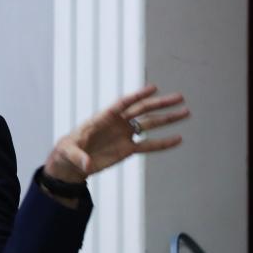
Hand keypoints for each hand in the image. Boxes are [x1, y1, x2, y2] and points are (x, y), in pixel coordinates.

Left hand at [44, 84, 188, 182]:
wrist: (71, 163)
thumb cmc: (67, 152)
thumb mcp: (68, 153)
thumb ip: (78, 157)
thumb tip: (86, 164)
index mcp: (102, 118)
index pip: (123, 104)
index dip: (137, 96)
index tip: (153, 88)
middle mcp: (117, 123)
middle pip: (141, 110)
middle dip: (160, 104)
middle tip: (179, 98)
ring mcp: (124, 135)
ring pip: (149, 124)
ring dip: (167, 119)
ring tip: (185, 112)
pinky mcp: (127, 149)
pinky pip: (148, 145)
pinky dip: (163, 142)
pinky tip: (178, 139)